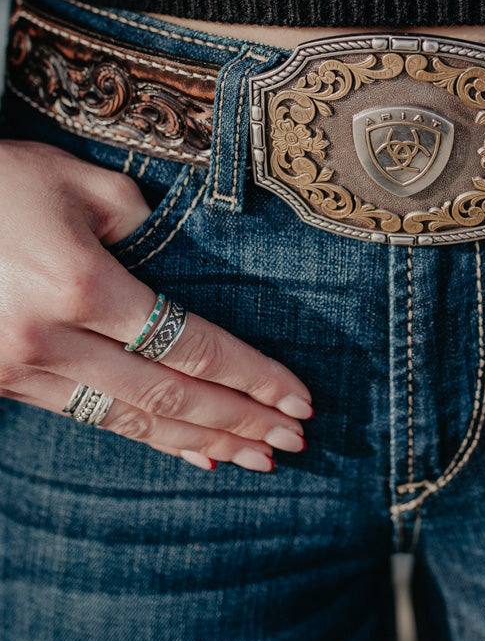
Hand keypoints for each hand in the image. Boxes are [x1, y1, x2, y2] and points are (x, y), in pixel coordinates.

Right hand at [0, 140, 311, 471]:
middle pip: (170, 395)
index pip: (191, 344)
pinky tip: (188, 453)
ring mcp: (23, 370)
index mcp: (82, 285)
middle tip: (296, 444)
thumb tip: (171, 268)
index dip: (251, 377)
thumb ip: (138, 223)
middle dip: (240, 422)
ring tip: (256, 459)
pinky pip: (90, 418)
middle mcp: (54, 340)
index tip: (299, 398)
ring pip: (131, 419)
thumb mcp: (75, 181)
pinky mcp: (3, 384)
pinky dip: (147, 436)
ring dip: (200, 441)